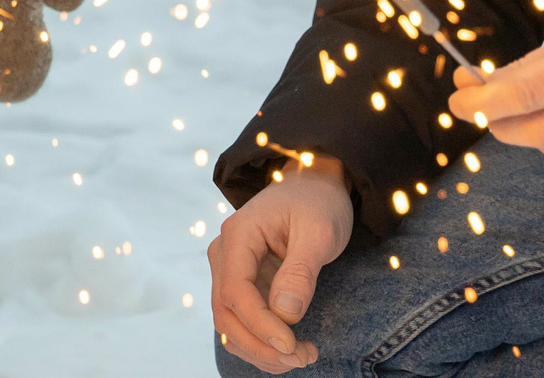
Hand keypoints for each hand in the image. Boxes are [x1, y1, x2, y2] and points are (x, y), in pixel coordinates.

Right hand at [206, 158, 352, 373]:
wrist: (314, 185)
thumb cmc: (318, 203)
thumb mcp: (319, 232)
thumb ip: (301, 272)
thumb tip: (285, 313)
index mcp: (238, 235)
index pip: (236, 292)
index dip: (260, 325)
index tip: (292, 345)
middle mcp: (225, 254)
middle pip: (226, 314)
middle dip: (260, 345)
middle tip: (302, 358)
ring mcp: (230, 270)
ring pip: (230, 324)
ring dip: (260, 350)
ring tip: (303, 357)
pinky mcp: (243, 284)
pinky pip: (242, 321)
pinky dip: (261, 342)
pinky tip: (290, 349)